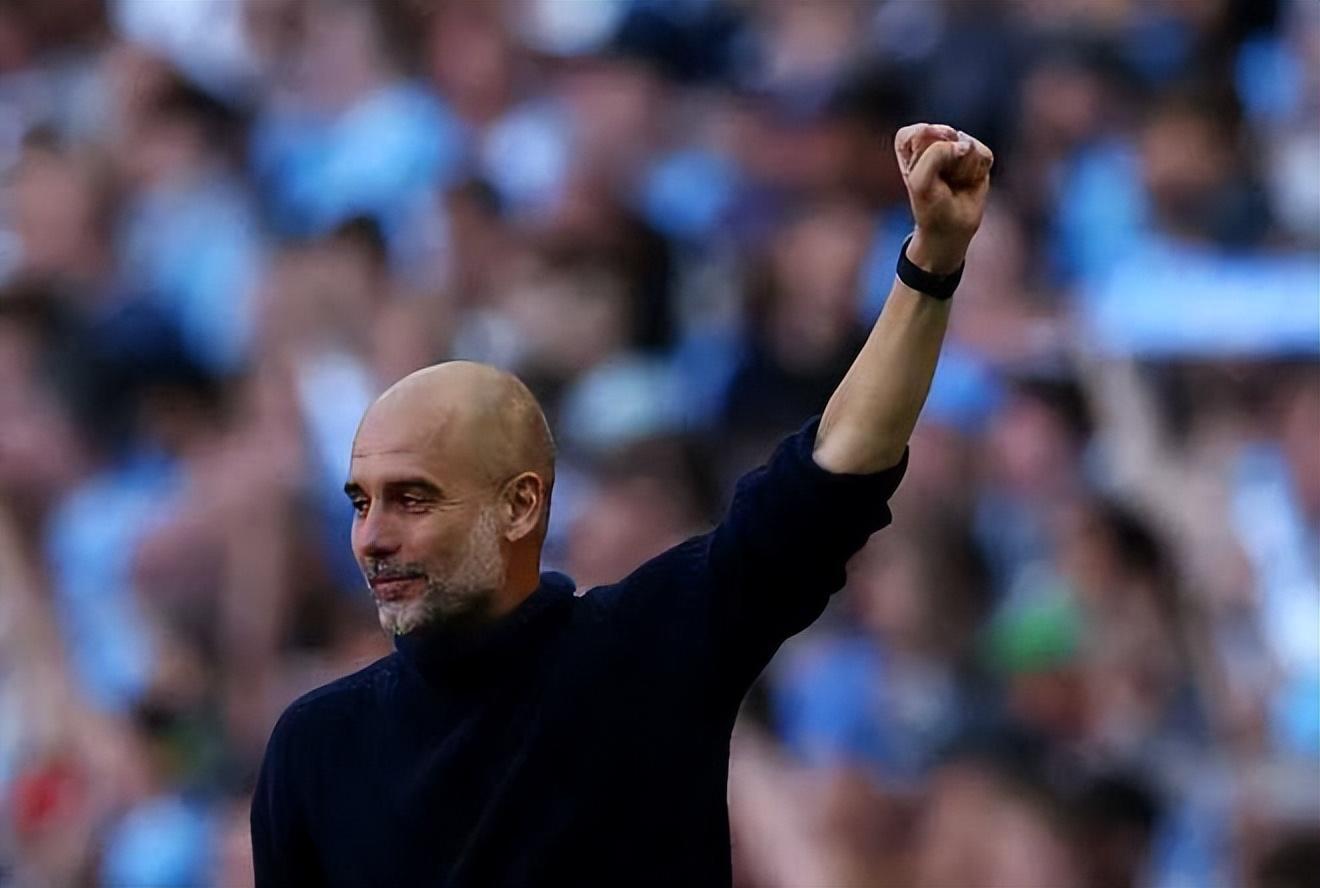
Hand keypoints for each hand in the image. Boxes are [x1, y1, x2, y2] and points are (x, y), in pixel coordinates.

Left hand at [894, 123, 993, 273]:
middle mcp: (935, 140)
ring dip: (962, 169)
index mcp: (911, 144)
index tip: (922, 170)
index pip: (918, 132)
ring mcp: (959, 146)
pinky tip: (969, 182)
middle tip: (940, 181)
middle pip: (945, 135)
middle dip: (944, 162)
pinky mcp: (979, 155)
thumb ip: (936, 154)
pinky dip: (977, 172)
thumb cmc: (930, 206)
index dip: (924, 151)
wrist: (952, 228)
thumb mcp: (921, 181)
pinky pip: (983, 154)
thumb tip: (966, 144)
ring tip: (955, 182)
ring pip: (967, 145)